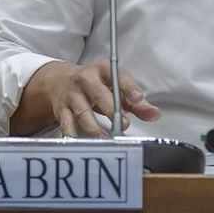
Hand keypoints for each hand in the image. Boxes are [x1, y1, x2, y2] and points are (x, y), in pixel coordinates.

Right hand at [16, 61, 160, 136]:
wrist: (60, 81)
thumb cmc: (95, 86)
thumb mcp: (115, 88)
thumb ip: (136, 103)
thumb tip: (154, 114)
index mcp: (103, 69)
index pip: (118, 76)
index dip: (129, 87)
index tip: (138, 99)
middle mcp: (86, 79)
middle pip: (98, 93)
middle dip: (112, 109)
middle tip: (123, 124)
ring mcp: (72, 95)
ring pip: (83, 111)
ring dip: (94, 126)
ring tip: (105, 138)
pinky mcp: (61, 110)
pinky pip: (66, 124)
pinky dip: (73, 135)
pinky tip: (82, 143)